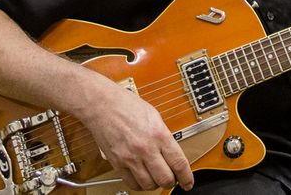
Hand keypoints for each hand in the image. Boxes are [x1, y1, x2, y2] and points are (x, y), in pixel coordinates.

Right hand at [80, 81, 194, 191]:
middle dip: (171, 181)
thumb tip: (172, 153)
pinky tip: (142, 177)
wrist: (102, 105)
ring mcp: (130, 158)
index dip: (186, 177)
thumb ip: (164, 137)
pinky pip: (132, 184)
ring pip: (149, 185)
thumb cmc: (126, 106)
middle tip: (172, 178)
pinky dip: (139, 185)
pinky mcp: (117, 163)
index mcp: (159, 135)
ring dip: (155, 184)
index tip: (188, 182)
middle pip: (165, 179)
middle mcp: (145, 148)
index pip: (179, 163)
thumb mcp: (155, 117)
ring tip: (156, 176)